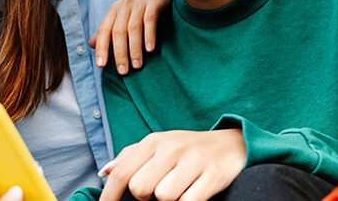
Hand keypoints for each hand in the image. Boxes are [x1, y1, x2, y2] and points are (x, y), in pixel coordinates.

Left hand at [89, 0, 172, 74]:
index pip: (104, 31)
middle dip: (120, 53)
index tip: (101, 65)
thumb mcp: (121, 15)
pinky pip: (150, 20)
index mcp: (114, 10)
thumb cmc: (139, 4)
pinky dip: (149, 35)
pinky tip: (150, 49)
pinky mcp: (154, 2)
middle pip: (118, 32)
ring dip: (135, 48)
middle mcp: (124, 6)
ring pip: (133, 28)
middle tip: (123, 71)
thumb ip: (108, 29)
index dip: (102, 48)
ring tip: (137, 65)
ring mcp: (139, 3)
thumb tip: (91, 45)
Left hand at [98, 129, 245, 200]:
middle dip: (145, 197)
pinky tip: (192, 194)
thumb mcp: (158, 146)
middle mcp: (171, 148)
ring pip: (164, 197)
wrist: (233, 144)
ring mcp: (193, 161)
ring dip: (169, 200)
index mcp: (153, 142)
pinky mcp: (213, 175)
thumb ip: (130, 157)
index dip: (109, 197)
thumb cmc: (188, 149)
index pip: (122, 173)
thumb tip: (105, 171)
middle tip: (157, 191)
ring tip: (178, 190)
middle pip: (140, 188)